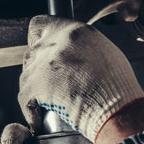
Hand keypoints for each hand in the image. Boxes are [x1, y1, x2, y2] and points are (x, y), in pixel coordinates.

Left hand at [18, 16, 143, 141]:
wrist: (118, 109)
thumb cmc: (120, 88)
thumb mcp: (107, 54)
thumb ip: (85, 48)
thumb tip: (76, 53)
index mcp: (76, 31)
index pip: (40, 24)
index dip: (39, 40)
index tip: (44, 52)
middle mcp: (58, 42)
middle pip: (32, 51)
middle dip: (38, 67)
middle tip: (49, 83)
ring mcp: (45, 63)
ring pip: (26, 73)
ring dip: (34, 88)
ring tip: (47, 102)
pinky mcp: (37, 85)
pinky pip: (24, 97)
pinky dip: (30, 110)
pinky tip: (38, 119)